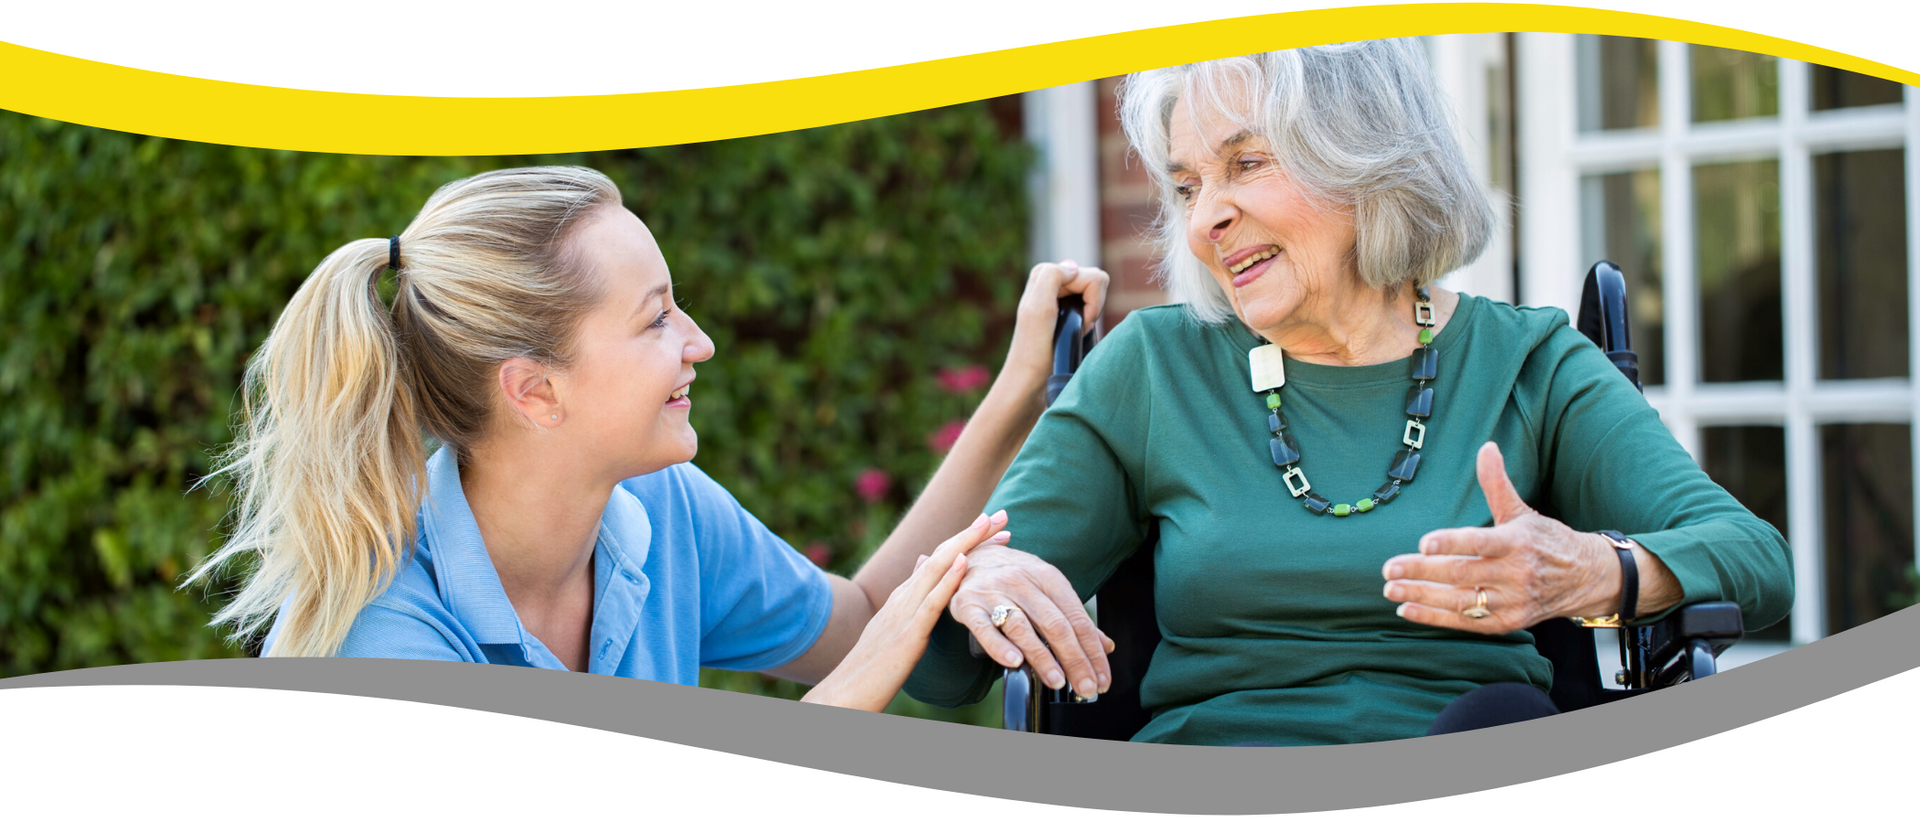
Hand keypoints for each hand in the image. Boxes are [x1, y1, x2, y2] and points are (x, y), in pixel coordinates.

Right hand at [802, 512, 1006, 711]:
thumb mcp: (894, 627)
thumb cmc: (873, 669)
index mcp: (903, 597)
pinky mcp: (907, 635)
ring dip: (964, 544)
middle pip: (941, 556)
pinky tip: (964, 563)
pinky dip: (948, 580)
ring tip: (987, 525)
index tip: (992, 529)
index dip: (966, 542)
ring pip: (936, 569)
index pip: (938, 560)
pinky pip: (930, 603)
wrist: (846, 693)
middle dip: (972, 533)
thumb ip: (910, 598)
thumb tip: (922, 563)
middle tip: (1000, 515)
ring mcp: (904, 613)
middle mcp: (903, 597)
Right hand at [949, 543, 1113, 698]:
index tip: (1101, 679)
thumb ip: (1074, 618)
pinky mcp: (968, 605)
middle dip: (1074, 660)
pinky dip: (1000, 647)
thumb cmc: (1015, 577)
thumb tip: (1105, 646)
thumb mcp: (1047, 588)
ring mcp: (994, 592)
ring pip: (1022, 628)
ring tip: (1058, 681)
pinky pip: (985, 628)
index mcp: (1048, 577)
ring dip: (1042, 658)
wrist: (971, 555)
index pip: (1077, 619)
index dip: (1092, 652)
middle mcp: (1022, 582)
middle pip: (1054, 625)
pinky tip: (1014, 663)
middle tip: (1085, 688)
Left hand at [1001, 260, 1109, 390]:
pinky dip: (1090, 319)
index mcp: (1045, 273)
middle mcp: (1053, 280)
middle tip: (1076, 327)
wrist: (1030, 379)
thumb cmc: (1034, 350)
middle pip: (1098, 282)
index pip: (1093, 277)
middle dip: (1093, 306)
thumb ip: (1052, 276)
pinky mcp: (1069, 309)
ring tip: (1075, 331)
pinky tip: (1077, 332)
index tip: (1075, 322)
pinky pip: (1094, 304)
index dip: (1092, 303)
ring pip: (1098, 293)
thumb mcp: (1038, 308)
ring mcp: (1062, 294)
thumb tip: (1074, 268)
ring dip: (1091, 314)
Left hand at [1381, 442, 1625, 633]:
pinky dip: (1435, 618)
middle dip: (1422, 572)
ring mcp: (1512, 601)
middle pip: (1461, 574)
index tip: (1423, 543)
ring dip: (1422, 597)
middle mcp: (1515, 573)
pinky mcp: (1508, 623)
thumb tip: (1486, 447)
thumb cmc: (1545, 540)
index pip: (1479, 542)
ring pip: (1460, 601)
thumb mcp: (1522, 511)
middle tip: (1388, 569)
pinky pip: (1466, 621)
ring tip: (1391, 590)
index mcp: (1517, 542)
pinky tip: (1408, 609)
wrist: (1585, 578)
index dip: (1451, 543)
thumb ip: (1497, 483)